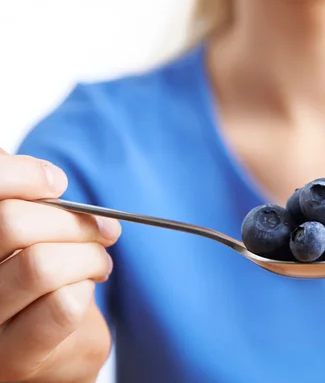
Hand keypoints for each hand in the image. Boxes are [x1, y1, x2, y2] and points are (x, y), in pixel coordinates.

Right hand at [0, 148, 120, 382]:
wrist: (54, 348)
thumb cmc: (38, 279)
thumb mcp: (29, 233)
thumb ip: (26, 201)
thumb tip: (48, 179)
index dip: (21, 175)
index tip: (57, 183)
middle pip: (12, 223)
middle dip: (75, 221)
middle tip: (102, 229)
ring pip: (41, 264)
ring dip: (89, 256)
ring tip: (99, 262)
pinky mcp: (14, 358)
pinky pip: (62, 306)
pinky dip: (86, 287)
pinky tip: (87, 289)